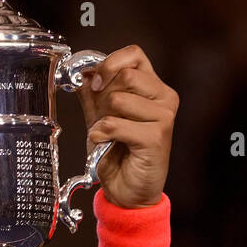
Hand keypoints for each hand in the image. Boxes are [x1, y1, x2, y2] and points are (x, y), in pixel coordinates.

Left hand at [75, 44, 178, 207]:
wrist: (126, 192)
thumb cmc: (117, 155)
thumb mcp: (100, 117)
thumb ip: (93, 94)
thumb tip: (81, 71)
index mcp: (153, 88)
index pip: (134, 54)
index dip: (110, 63)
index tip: (96, 82)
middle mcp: (164, 98)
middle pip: (127, 75)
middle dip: (104, 97)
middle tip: (102, 116)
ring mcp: (164, 116)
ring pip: (120, 99)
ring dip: (103, 119)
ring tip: (109, 135)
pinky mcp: (156, 136)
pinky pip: (117, 123)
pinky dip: (103, 134)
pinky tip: (106, 144)